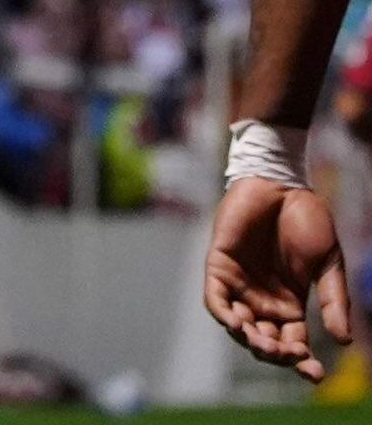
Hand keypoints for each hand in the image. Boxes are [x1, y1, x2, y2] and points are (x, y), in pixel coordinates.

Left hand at [204, 177, 350, 380]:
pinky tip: (237, 324)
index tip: (315, 374)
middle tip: (289, 355)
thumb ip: (333, 300)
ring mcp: (240, 284)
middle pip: (265, 341)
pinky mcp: (219, 264)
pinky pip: (215, 299)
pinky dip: (223, 314)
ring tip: (266, 345)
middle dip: (276, 355)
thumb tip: (343, 341)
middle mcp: (263, 300)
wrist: (282, 183)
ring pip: (239, 326)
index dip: (302, 363)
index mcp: (290, 305)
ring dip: (250, 341)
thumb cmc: (307, 220)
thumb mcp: (328, 264)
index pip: (294, 345)